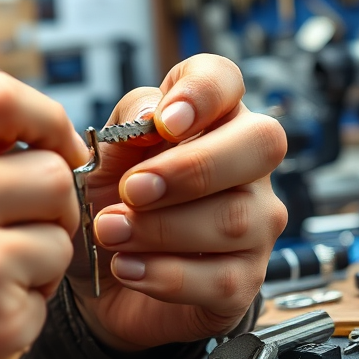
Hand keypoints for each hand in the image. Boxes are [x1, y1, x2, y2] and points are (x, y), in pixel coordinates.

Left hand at [68, 54, 287, 351]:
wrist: (97, 274)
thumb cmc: (108, 199)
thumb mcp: (101, 154)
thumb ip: (126, 125)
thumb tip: (152, 113)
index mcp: (209, 117)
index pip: (225, 79)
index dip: (202, 93)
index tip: (165, 122)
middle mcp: (246, 164)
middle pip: (260, 143)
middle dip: (192, 168)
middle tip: (131, 188)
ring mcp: (256, 223)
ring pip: (236, 218)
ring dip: (161, 228)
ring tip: (110, 232)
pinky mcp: (245, 279)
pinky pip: (222, 278)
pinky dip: (166, 274)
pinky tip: (127, 267)